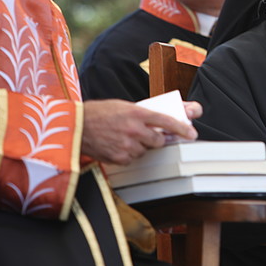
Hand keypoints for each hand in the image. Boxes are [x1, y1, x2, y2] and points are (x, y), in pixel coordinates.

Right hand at [81, 99, 200, 164]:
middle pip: (158, 140)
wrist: (75, 126)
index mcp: (137, 113)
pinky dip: (129, 154)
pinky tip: (117, 145)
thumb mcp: (124, 106)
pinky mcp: (119, 157)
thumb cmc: (99, 113)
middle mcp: (134, 129)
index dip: (182, 129)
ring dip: (140, 147)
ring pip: (145, 151)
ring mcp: (127, 145)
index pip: (166, 121)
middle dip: (156, 139)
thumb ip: (142, 114)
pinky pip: (133, 159)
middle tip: (145, 135)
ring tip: (124, 138)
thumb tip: (160, 123)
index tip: (191, 133)